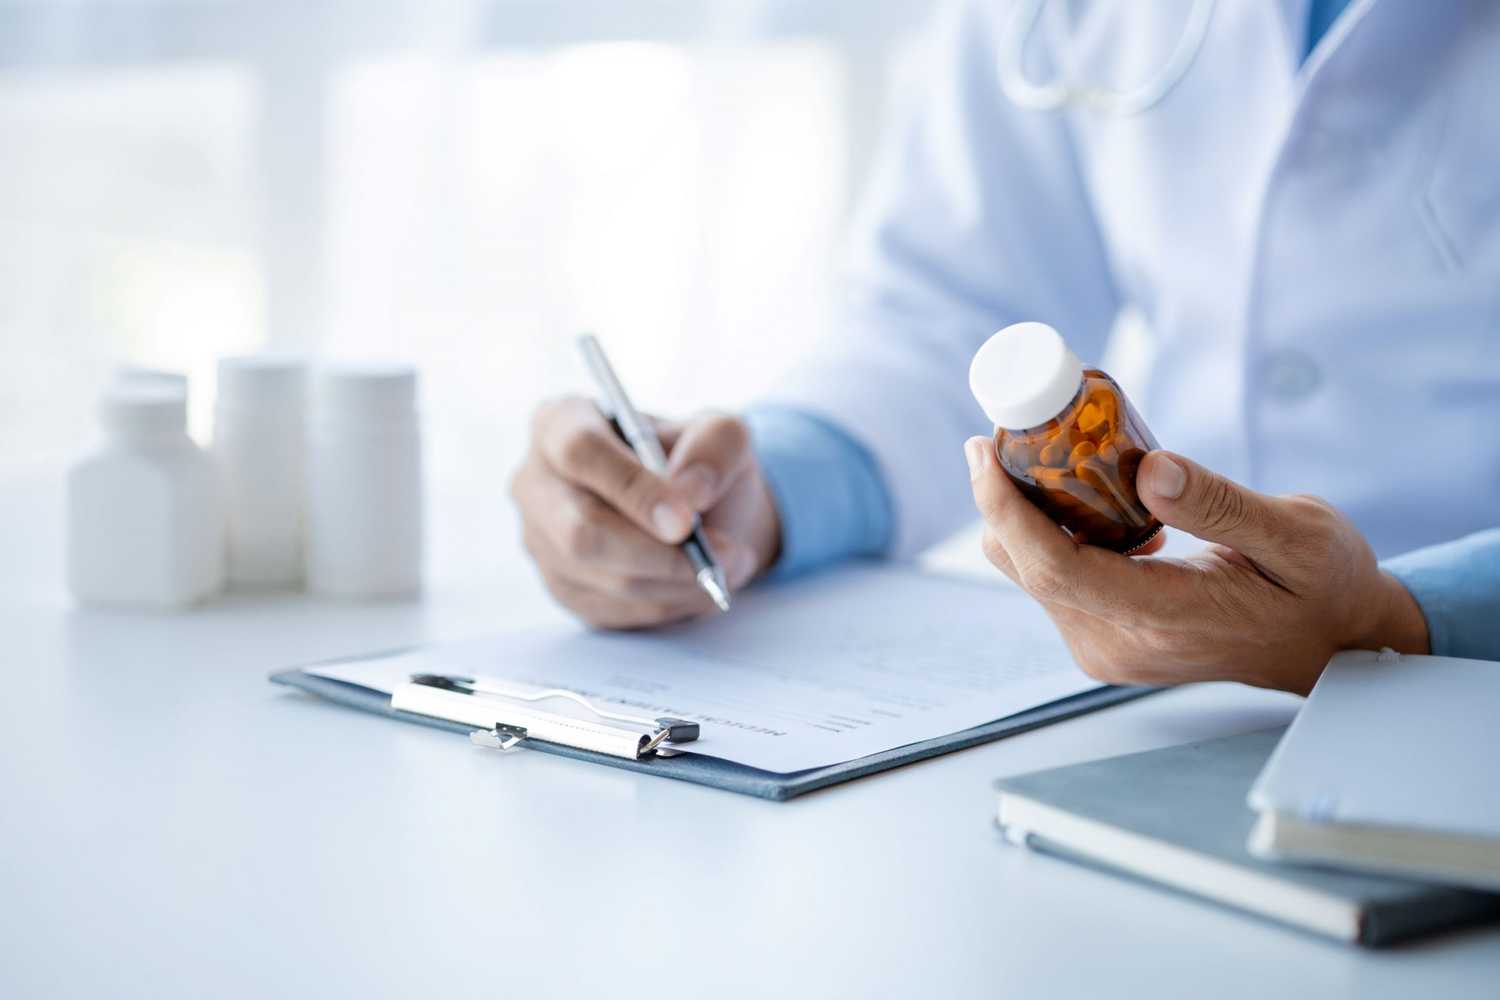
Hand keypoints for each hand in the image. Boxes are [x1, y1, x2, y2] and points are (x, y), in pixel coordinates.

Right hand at [511, 396, 780, 627]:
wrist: (696, 509)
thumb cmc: (697, 461)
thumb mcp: (722, 433)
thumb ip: (715, 447)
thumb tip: (690, 493)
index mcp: (560, 422)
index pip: (580, 452)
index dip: (632, 488)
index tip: (686, 520)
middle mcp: (536, 482)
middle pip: (580, 530)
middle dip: (658, 552)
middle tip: (721, 555)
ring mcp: (541, 540)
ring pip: (603, 577)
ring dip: (676, 582)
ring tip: (726, 565)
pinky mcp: (561, 587)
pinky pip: (613, 610)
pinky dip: (667, 604)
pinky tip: (697, 584)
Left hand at [963, 438, 1428, 693]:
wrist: (1334, 647)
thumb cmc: (1322, 588)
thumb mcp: (1297, 535)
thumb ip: (1220, 504)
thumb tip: (1147, 468)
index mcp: (1161, 619)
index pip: (1053, 567)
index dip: (1005, 505)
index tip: (982, 447)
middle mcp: (1117, 643)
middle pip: (1027, 565)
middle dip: (1006, 493)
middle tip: (1013, 427)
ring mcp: (1106, 649)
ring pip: (1032, 571)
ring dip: (1028, 509)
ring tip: (1054, 451)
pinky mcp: (1105, 639)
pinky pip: (1053, 579)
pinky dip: (1052, 531)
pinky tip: (1083, 494)